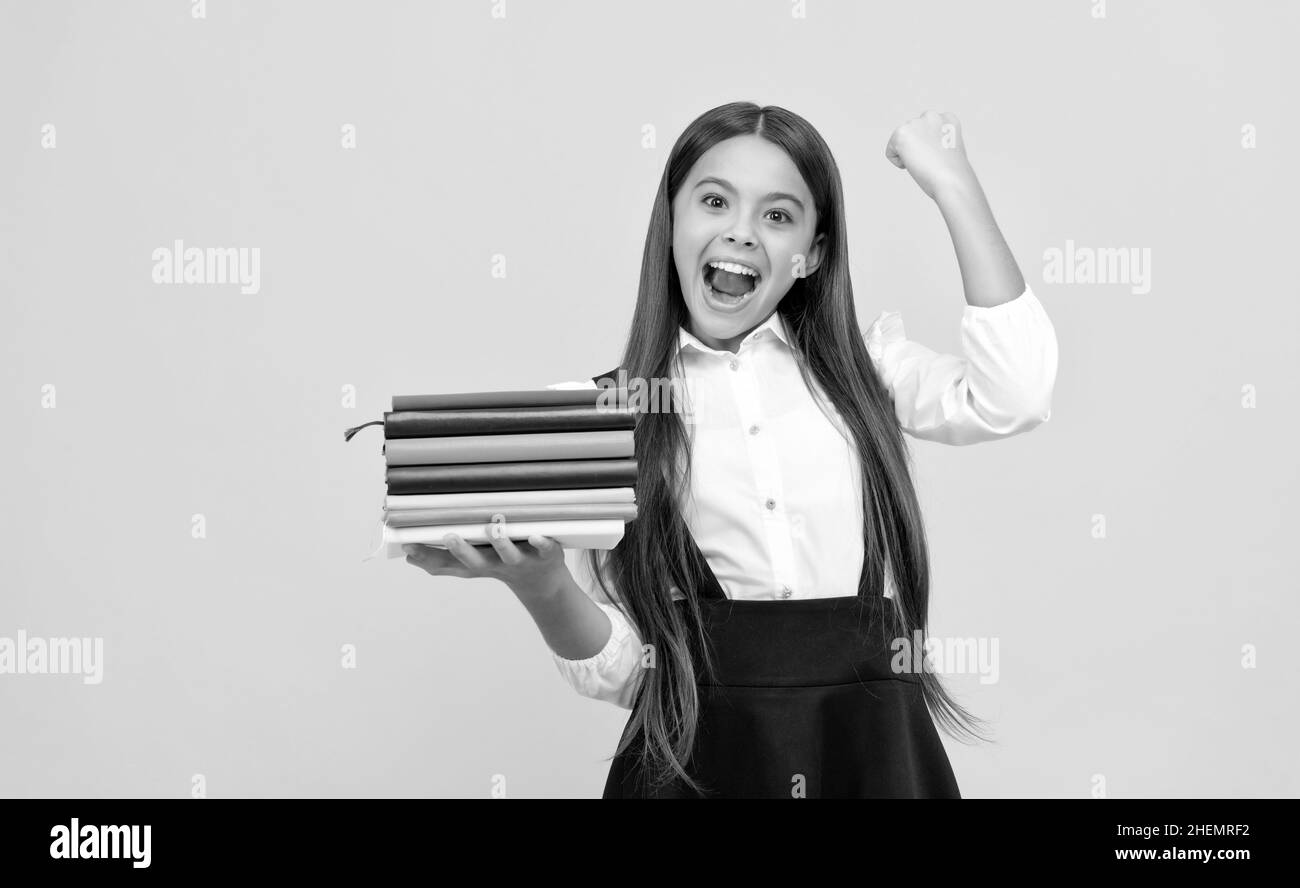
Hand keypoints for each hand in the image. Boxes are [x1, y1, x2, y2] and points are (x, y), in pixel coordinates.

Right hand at [403, 520, 569, 600]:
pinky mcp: (546, 556)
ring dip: (500, 544)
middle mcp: (495, 565)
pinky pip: (545, 549)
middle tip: (447, 537)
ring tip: (492, 530)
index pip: (447, 564)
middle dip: (462, 551)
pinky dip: (542, 543)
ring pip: (508, 555)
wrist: (544, 584)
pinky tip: (537, 536)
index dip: (427, 556)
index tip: (406, 545)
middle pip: (476, 562)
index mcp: (475, 565)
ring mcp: (521, 561)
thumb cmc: (501, 564)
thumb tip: (407, 553)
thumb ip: (443, 558)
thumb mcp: (471, 563)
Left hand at [885, 110, 975, 200]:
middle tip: (932, 162)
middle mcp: (932, 116)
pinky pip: (890, 152)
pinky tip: (915, 165)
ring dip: (909, 156)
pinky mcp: (901, 133)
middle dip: (917, 149)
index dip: (930, 149)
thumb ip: (936, 142)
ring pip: (901, 143)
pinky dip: (898, 163)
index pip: (926, 131)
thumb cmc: (953, 175)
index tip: (940, 158)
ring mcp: (916, 123)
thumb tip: (921, 146)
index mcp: (947, 118)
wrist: (952, 181)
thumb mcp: (948, 151)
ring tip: (925, 163)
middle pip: (912, 135)